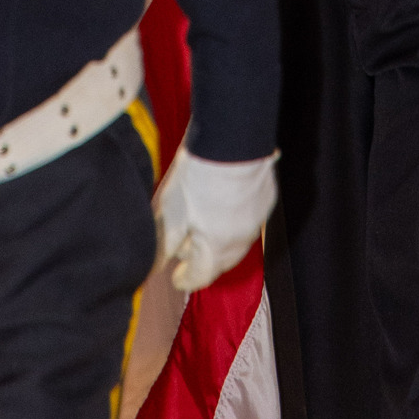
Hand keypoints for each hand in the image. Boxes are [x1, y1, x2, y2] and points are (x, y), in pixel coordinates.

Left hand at [153, 145, 276, 291]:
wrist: (231, 139)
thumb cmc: (199, 175)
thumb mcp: (172, 212)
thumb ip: (164, 244)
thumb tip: (152, 266)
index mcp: (217, 249)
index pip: (201, 277)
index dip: (186, 278)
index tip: (177, 277)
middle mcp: (241, 240)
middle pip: (220, 261)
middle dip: (202, 259)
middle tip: (186, 251)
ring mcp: (257, 218)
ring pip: (236, 240)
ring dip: (218, 240)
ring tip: (202, 226)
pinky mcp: (266, 197)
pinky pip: (248, 219)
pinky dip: (232, 219)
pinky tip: (221, 204)